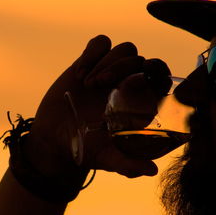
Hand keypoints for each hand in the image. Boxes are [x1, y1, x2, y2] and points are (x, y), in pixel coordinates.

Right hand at [24, 35, 170, 178]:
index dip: (154, 75)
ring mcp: (109, 71)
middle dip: (122, 67)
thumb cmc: (86, 150)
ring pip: (124, 49)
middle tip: (99, 86)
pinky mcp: (90, 62)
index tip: (132, 85)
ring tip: (87, 84)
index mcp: (139, 103)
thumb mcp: (107, 159)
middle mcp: (128, 84)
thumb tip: (152, 171)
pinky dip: (91, 53)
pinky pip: (100, 43)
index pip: (160, 78)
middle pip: (141, 59)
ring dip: (105, 62)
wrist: (55, 139)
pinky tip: (79, 74)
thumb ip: (128, 165)